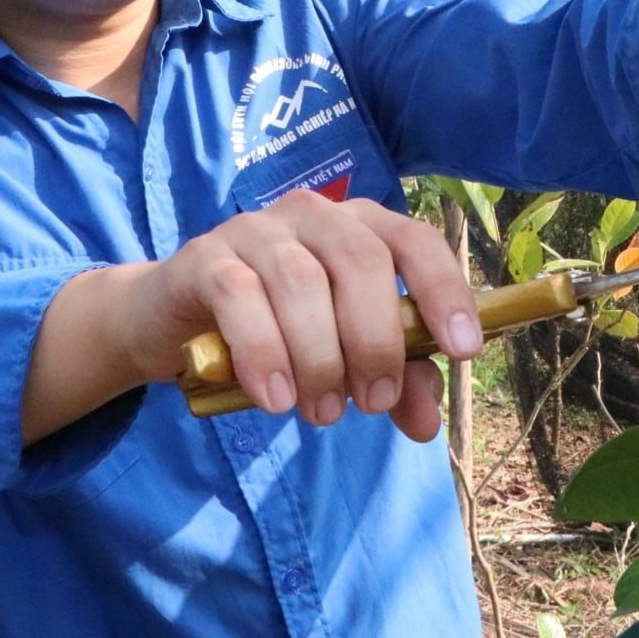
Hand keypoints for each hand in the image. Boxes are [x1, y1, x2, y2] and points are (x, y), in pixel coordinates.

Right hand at [123, 191, 482, 439]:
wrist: (175, 325)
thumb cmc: (278, 331)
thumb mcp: (342, 356)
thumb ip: (392, 379)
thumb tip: (428, 424)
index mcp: (358, 226)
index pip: (413, 240)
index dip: (443, 289)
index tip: (463, 349)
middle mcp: (312, 215)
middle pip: (360, 260)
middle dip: (375, 340)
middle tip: (371, 402)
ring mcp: (255, 230)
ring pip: (301, 281)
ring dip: (319, 358)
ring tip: (320, 413)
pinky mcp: (204, 258)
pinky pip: (238, 296)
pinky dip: (264, 351)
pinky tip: (275, 398)